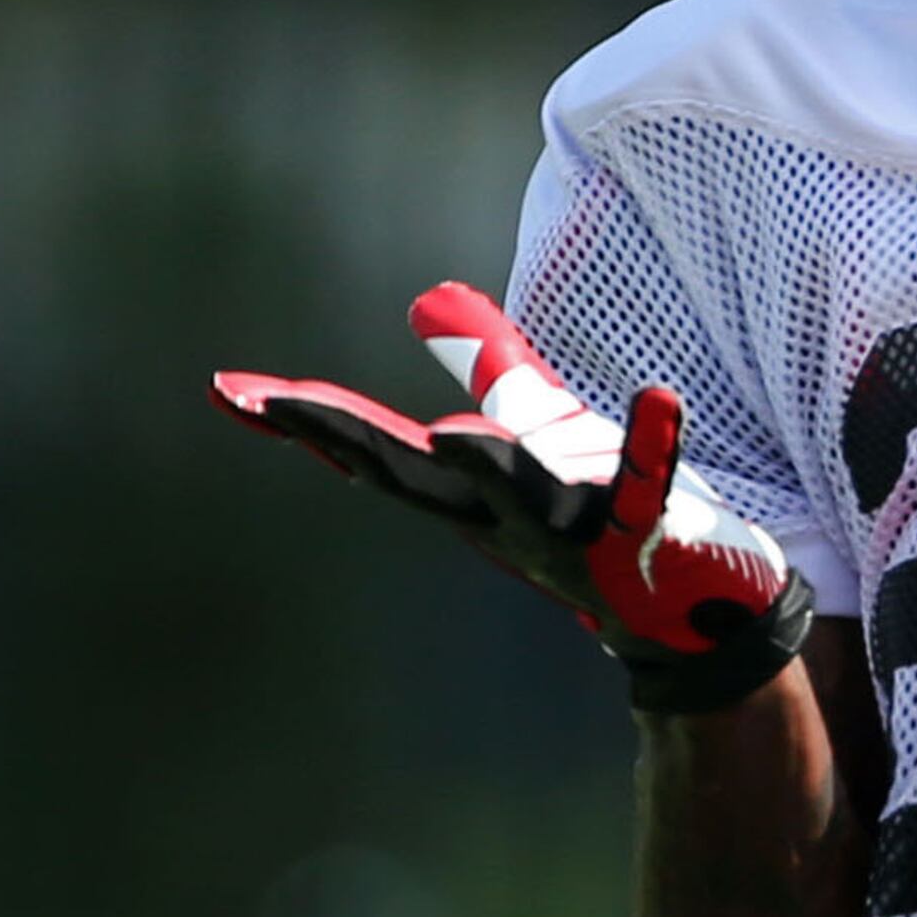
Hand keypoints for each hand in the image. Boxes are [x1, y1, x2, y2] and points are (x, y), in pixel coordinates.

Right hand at [213, 283, 816, 712]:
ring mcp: (573, 527)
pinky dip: (652, 442)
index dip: (304, 417)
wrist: (687, 617)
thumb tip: (424, 300)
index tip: (229, 390)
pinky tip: (660, 397)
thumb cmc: (599, 515)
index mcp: (467, 491)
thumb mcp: (537, 431)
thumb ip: (487, 366)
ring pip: (522, 490)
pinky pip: (650, 485)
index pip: (372, 448)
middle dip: (351, 440)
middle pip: (417, 476)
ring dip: (487, 465)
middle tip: (286, 406)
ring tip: (452, 435)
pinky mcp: (647, 529)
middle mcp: (504, 515)